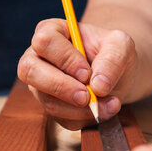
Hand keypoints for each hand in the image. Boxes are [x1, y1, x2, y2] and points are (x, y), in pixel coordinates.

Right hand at [17, 18, 136, 129]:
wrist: (118, 75)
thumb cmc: (114, 52)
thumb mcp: (121, 46)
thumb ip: (112, 59)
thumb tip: (98, 86)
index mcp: (52, 31)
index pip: (45, 42)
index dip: (65, 59)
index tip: (86, 72)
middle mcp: (38, 57)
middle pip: (29, 70)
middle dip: (61, 87)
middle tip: (87, 96)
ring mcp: (41, 84)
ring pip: (48, 101)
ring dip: (81, 109)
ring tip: (111, 103)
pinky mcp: (51, 106)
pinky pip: (62, 119)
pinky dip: (86, 118)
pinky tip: (105, 109)